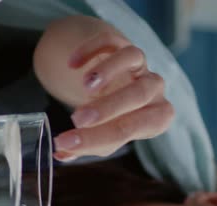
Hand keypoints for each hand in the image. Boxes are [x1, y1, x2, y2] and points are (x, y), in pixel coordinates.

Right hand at [53, 32, 174, 160]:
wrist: (110, 90)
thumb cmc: (112, 120)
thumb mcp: (103, 137)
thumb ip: (86, 146)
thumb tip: (61, 153)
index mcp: (154, 119)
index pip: (131, 129)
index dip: (97, 137)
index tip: (65, 142)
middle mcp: (153, 90)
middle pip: (139, 95)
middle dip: (107, 107)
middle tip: (76, 119)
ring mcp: (139, 64)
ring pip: (134, 59)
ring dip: (109, 71)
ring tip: (83, 86)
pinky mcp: (121, 44)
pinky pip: (111, 41)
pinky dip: (91, 49)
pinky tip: (72, 64)